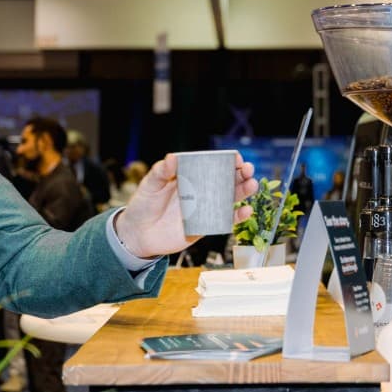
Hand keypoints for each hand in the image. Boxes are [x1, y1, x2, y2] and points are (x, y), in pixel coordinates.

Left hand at [114, 153, 258, 257]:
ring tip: (252, 185)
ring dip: (243, 191)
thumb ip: (161, 172)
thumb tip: (171, 157)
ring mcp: (204, 207)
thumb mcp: (149, 185)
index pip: (211, 164)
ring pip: (230, 197)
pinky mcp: (205, 225)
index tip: (235, 158)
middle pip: (226, 178)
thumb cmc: (143, 205)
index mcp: (189, 175)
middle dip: (240, 173)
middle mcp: (200, 189)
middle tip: (248, 169)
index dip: (225, 160)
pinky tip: (245, 211)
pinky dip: (237, 216)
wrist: (139, 234)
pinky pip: (225, 220)